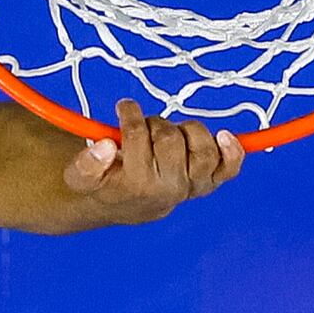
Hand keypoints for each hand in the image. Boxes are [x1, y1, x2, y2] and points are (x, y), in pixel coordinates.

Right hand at [61, 99, 243, 223]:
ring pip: (201, 146)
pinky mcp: (209, 182)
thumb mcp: (81, 177)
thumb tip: (106, 145)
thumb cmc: (107, 183)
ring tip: (168, 134)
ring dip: (184, 129)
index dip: (130, 114)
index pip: (139, 135)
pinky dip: (232, 151)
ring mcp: (193, 186)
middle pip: (169, 137)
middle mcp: (170, 187)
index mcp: (138, 184)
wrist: (130, 205)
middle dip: (154, 123)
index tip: (124, 107)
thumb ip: (86, 163)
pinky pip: (229, 167)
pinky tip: (226, 136)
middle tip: (145, 128)